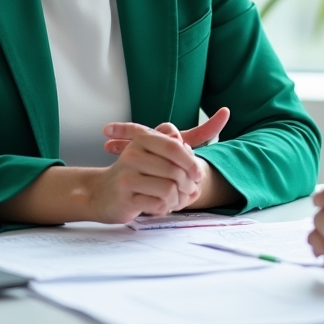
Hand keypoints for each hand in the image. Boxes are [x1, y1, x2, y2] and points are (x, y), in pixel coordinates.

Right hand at [91, 108, 230, 221]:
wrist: (102, 193)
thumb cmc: (136, 171)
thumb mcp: (156, 152)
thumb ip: (184, 139)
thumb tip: (221, 115)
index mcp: (143, 139)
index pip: (174, 146)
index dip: (191, 162)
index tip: (198, 175)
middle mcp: (133, 154)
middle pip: (175, 170)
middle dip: (187, 185)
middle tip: (189, 193)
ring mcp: (126, 175)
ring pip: (168, 188)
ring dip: (177, 199)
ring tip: (175, 201)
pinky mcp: (124, 196)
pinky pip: (156, 204)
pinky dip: (164, 208)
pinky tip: (161, 207)